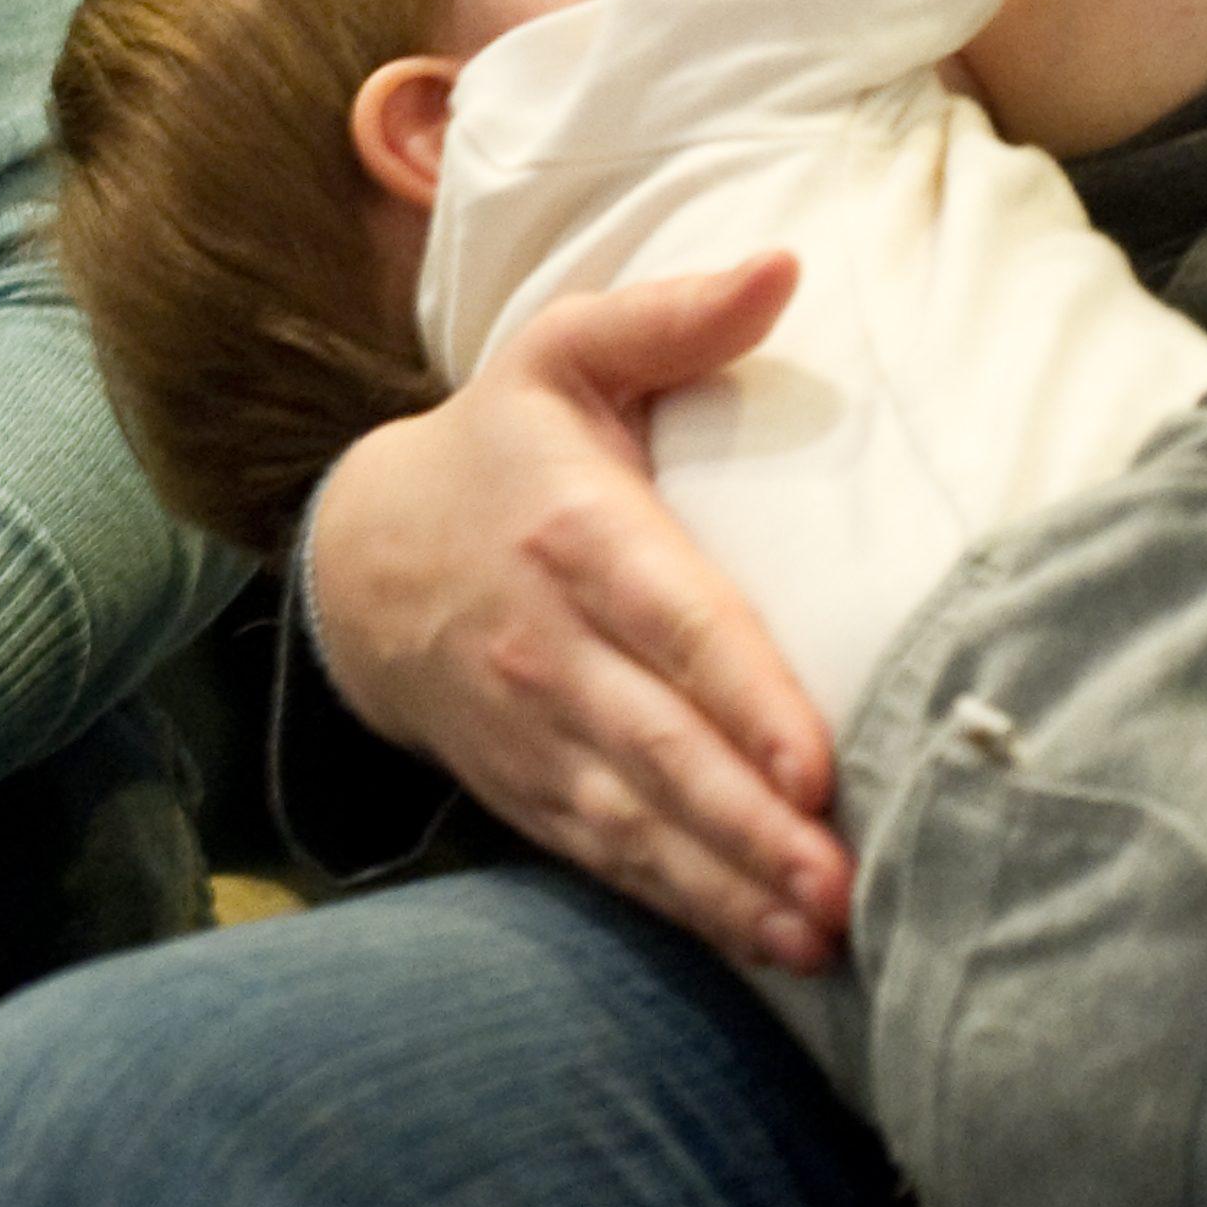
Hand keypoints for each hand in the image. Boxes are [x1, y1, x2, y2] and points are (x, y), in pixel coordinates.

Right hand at [303, 251, 844, 969]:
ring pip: (639, 821)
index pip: (678, 624)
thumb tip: (786, 268)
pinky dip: (683, 904)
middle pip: (663, 748)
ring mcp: (538, 731)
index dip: (744, 699)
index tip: (815, 765)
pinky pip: (610, 856)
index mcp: (580, 534)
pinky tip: (760, 939)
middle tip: (841, 885)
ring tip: (816, 931)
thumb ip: (671, 316)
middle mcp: (554, 646)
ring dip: (728, 884)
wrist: (364, 556)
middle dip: (751, 826)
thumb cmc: (503, 447)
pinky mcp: (531, 788)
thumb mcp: (562, 351)